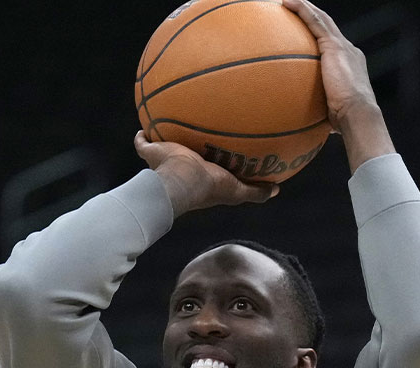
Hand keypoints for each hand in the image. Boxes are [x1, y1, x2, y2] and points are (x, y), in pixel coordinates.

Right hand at [134, 131, 277, 216]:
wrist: (182, 180)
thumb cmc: (209, 186)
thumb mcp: (237, 191)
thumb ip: (255, 191)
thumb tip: (277, 189)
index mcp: (201, 178)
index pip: (205, 170)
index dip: (209, 164)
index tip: (216, 155)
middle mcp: (181, 171)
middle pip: (183, 158)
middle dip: (186, 150)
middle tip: (193, 137)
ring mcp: (164, 161)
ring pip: (162, 149)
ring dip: (165, 140)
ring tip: (169, 125)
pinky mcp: (152, 152)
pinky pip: (143, 142)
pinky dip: (142, 135)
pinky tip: (145, 126)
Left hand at [283, 0, 395, 171]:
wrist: (358, 116)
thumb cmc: (346, 124)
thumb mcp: (330, 115)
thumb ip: (320, 114)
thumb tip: (303, 128)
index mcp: (349, 66)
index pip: (332, 46)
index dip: (320, 37)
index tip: (305, 36)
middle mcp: (349, 52)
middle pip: (327, 27)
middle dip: (312, 17)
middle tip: (294, 10)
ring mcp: (343, 47)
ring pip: (321, 19)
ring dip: (305, 8)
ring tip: (287, 1)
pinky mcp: (334, 46)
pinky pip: (314, 22)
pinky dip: (302, 10)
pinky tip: (286, 3)